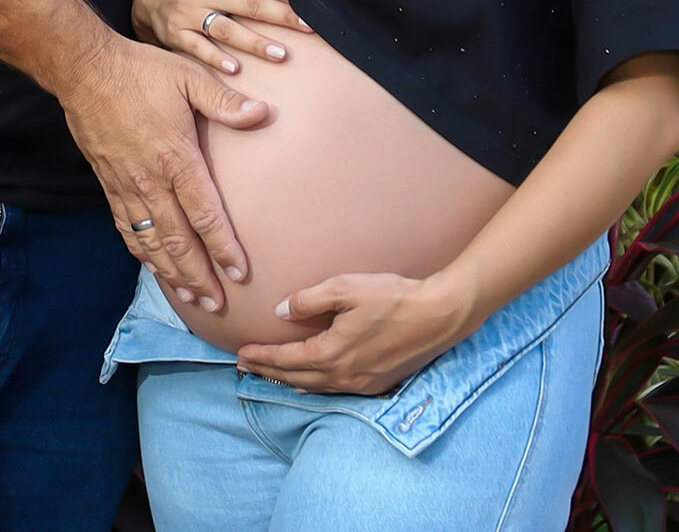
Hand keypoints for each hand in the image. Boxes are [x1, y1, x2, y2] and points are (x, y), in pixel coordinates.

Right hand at [57, 32, 269, 311]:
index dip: (223, 248)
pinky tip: (152, 266)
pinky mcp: (109, 184)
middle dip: (198, 277)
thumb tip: (263, 114)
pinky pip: (126, 228)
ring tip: (190, 298)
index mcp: (176, 158)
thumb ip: (225, 101)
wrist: (86, 71)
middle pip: (178, 241)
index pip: (205, 215)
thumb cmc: (142, 71)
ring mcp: (127, 186)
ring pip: (151, 242)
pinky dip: (141, 253)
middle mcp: (151, 181)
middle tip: (216, 305)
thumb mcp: (189, 77)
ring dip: (171, 274)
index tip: (239, 274)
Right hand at [133, 0, 311, 75]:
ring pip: (227, 30)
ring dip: (255, 43)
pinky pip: (198, 49)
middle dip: (280, 17)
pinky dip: (216, 59)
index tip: (309, 10)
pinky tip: (235, 69)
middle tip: (307, 29)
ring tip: (280, 54)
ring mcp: (187, 13)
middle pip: (248, 5)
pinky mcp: (175, 34)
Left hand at [233, 270, 479, 395]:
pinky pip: (335, 390)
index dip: (262, 355)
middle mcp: (343, 375)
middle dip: (268, 371)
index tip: (240, 352)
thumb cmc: (393, 297)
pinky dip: (315, 386)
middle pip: (295, 377)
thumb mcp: (346, 288)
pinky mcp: (377, 384)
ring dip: (289, 380)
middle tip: (245, 366)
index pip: (286, 358)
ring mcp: (361, 383)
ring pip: (315, 387)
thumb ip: (309, 300)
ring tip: (270, 374)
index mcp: (331, 353)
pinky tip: (311, 382)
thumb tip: (280, 312)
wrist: (438, 316)